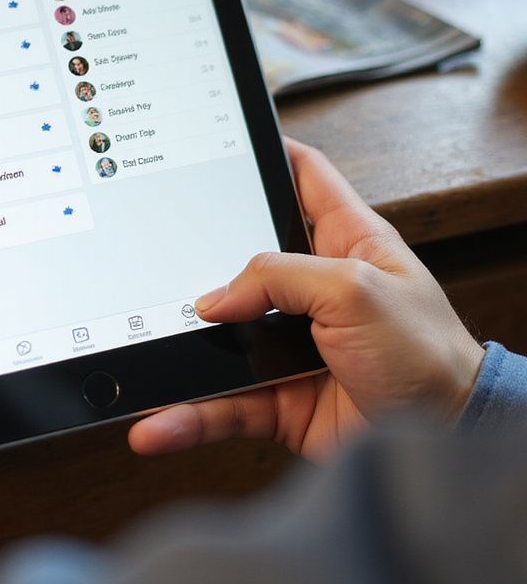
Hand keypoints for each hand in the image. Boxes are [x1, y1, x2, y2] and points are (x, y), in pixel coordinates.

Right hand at [129, 140, 484, 460]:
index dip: (268, 152)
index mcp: (346, 241)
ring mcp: (289, 343)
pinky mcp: (276, 395)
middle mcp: (313, 289)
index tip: (222, 142)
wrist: (447, 442)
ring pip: (220, 339)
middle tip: (153, 247)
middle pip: (241, 257)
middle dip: (197, 256)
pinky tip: (159, 422)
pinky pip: (220, 403)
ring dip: (179, 347)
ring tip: (137, 344)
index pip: (304, 177)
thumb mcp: (357, 288)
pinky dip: (187, 415)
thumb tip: (214, 298)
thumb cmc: (430, 356)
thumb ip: (280, 277)